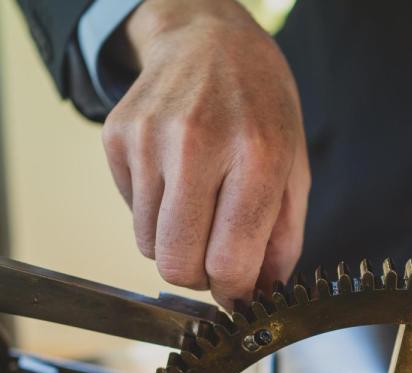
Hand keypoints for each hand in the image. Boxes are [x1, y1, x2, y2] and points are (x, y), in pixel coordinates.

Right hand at [102, 0, 309, 307]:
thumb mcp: (294, 164)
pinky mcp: (117, 137)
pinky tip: (175, 177)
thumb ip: (283, 236)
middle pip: (177, 262)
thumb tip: (261, 292)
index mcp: (255, 155)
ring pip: (148, 244)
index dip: (234, 291)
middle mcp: (197, 145)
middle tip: (215, 257)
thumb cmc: (259, 105)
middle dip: (199, 276)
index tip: (238, 292)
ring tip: (198, 204)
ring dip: (175, 241)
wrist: (207, 39)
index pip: (229, 260)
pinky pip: (130, 213)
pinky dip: (153, 212)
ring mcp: (149, 139)